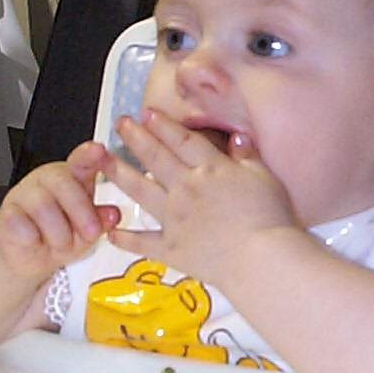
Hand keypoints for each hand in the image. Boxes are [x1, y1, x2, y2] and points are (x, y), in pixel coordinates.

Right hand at [0, 141, 121, 279]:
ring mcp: (23, 193)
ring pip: (42, 205)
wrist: (30, 257)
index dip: (88, 155)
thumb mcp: (88, 231)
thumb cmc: (61, 237)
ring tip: (62, 244)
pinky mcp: (5, 213)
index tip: (98, 150)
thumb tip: (113, 215)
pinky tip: (37, 241)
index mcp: (72, 177)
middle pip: (62, 182)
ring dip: (59, 233)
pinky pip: (20, 222)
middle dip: (81, 211)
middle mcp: (46, 180)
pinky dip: (34, 238)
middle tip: (91, 233)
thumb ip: (101, 220)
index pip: (80, 160)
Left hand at [102, 109, 296, 287]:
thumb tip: (236, 137)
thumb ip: (247, 156)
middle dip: (136, 137)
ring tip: (103, 162)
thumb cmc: (270, 217)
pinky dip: (125, 237)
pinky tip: (112, 232)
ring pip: (140, 191)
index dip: (163, 124)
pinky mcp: (171, 248)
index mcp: (211, 169)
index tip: (147, 113)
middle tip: (120, 124)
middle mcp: (186, 188)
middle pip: (156, 158)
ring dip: (119, 174)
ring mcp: (175, 219)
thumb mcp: (266, 177)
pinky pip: (142, 241)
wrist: (261, 259)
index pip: (182, 140)